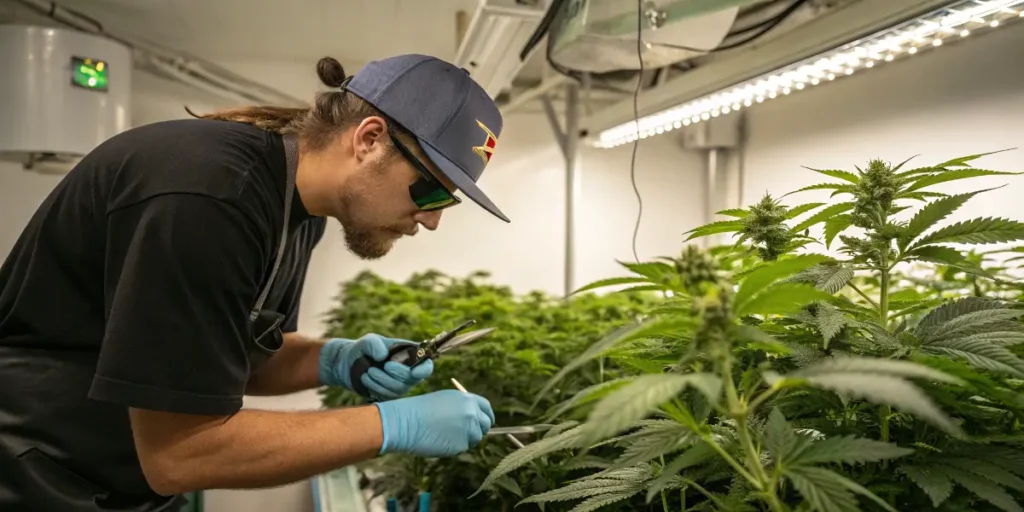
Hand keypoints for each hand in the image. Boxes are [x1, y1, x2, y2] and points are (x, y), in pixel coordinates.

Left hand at [318, 333, 433, 399]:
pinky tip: (365, 379)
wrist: (349, 364)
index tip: (413, 372)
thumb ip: (374, 344)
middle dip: (395, 375)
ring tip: (367, 372)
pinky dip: (375, 388)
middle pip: (412, 380)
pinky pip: (387, 397)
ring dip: (381, 381)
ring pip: (398, 390)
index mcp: (410, 355)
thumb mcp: (368, 341)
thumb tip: (383, 357)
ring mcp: (400, 386)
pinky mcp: (389, 396)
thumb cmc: (363, 349)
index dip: (424, 370)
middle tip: (375, 367)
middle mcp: (409, 372)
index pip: (426, 365)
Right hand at [375, 390, 494, 457]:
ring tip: (443, 435)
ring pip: (474, 439)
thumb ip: (462, 407)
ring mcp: (468, 429)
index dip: (486, 416)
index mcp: (467, 399)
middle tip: (464, 434)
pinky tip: (439, 441)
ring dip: (464, 440)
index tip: (484, 423)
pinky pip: (462, 448)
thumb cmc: (420, 410)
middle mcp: (471, 413)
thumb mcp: (445, 400)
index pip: (486, 408)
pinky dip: (453, 447)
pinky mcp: (461, 445)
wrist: (406, 422)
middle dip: (478, 430)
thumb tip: (473, 418)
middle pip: (485, 425)